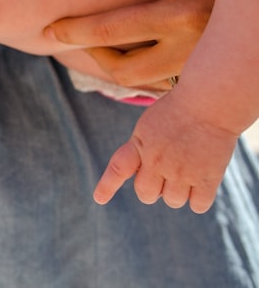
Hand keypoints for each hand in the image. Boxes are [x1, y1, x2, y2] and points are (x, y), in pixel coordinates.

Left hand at [47, 0, 217, 88]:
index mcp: (180, 17)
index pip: (111, 31)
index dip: (75, 31)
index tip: (50, 30)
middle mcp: (187, 51)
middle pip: (122, 69)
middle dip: (94, 55)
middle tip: (76, 38)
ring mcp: (197, 71)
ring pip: (141, 81)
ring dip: (117, 65)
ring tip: (101, 44)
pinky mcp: (204, 81)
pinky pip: (161, 84)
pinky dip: (142, 71)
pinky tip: (130, 54)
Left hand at [93, 89, 238, 212]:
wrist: (209, 102)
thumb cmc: (178, 110)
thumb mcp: (148, 125)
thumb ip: (141, 149)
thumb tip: (145, 176)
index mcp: (139, 145)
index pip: (118, 168)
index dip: (107, 186)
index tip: (99, 199)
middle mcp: (157, 162)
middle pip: (146, 194)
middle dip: (153, 189)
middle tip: (165, 174)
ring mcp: (181, 172)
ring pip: (172, 201)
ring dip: (177, 192)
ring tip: (187, 171)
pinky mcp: (206, 179)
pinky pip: (197, 205)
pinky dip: (198, 199)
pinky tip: (201, 181)